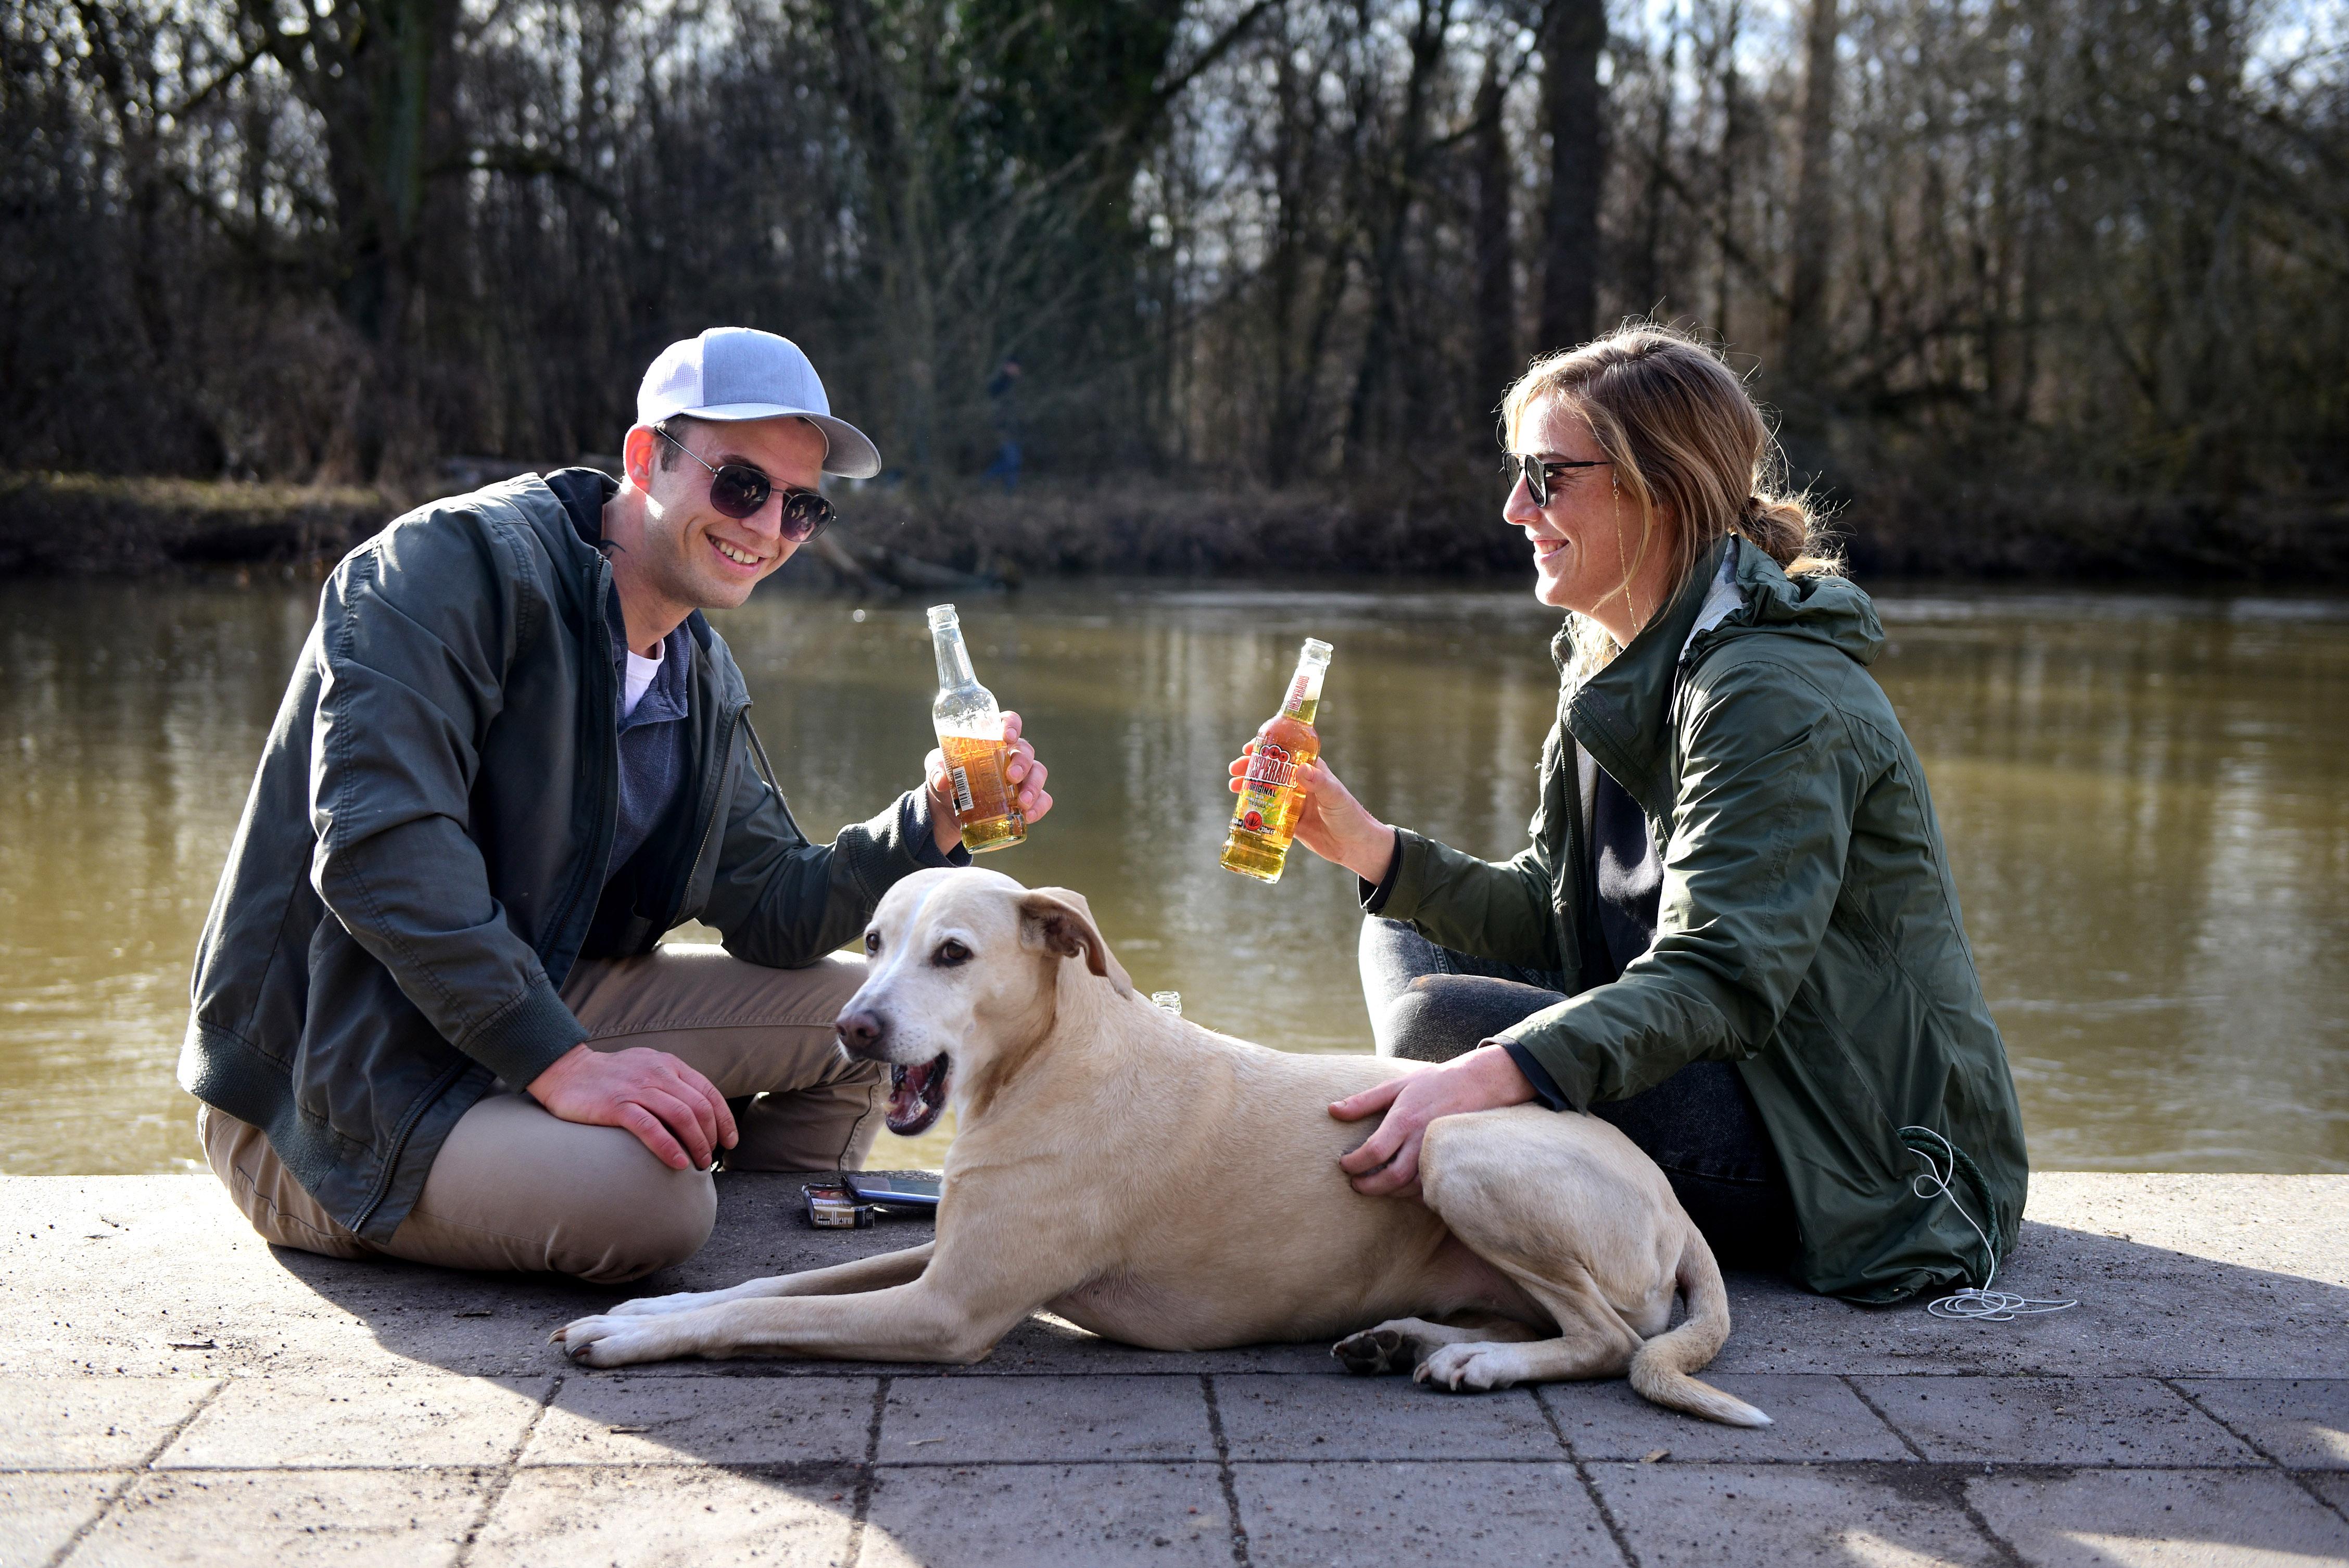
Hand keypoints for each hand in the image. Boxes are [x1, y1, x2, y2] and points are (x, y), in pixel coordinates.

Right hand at [526, 1043, 737, 1170]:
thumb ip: (671, 1084)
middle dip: (711, 1137)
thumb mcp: (647, 1068)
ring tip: (698, 1165)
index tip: (730, 1141)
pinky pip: (650, 1127)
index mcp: (669, 1065)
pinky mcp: (616, 1105)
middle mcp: (658, 1073)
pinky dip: (668, 1146)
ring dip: (695, 1144)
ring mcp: (637, 1088)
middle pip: (699, 1107)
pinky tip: (677, 1163)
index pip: (708, 1092)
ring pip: (681, 1117)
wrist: (566, 1071)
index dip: (724, 1119)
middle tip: (710, 1159)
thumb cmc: (610, 1077)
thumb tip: (697, 1114)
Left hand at [926, 710, 1052, 854]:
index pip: (1008, 722)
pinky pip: (1043, 798)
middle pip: (1026, 750)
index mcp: (992, 739)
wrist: (948, 811)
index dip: (1012, 725)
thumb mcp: (936, 770)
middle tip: (1011, 777)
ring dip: (1034, 786)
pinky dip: (1039, 806)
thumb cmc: (947, 779)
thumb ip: (936, 769)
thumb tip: (943, 780)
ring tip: (1023, 802)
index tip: (1007, 737)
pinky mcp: (1025, 799)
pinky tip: (1029, 815)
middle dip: (1022, 763)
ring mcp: (1021, 777)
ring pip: (1038, 772)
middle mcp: (1010, 755)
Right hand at [1227, 743, 1396, 882]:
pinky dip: (1254, 809)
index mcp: (1313, 771)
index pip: (1286, 753)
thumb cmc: (1350, 817)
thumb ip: (1320, 783)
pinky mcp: (1290, 821)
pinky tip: (1241, 809)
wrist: (1355, 847)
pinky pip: (1268, 813)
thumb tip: (1301, 769)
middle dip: (1251, 768)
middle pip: (1271, 771)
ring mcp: (1294, 803)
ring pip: (1266, 790)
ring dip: (1249, 787)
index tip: (1248, 748)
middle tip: (1234, 770)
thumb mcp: (1335, 797)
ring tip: (1232, 787)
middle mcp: (1301, 784)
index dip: (1266, 748)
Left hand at [1328, 1044, 1535, 1197]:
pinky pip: (1432, 1189)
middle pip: (1393, 1177)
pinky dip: (1414, 1195)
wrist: (1481, 1083)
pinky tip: (1402, 1189)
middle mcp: (1422, 1139)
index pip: (1374, 1152)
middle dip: (1369, 1187)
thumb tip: (1332, 1110)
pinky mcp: (1453, 1162)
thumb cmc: (1435, 1083)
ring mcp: (1440, 1153)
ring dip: (1390, 1193)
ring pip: (1413, 1188)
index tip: (1344, 1164)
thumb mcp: (1396, 1085)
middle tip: (1356, 1185)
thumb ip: (1364, 1101)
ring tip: (1376, 1186)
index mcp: (1405, 1119)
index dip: (1354, 1164)